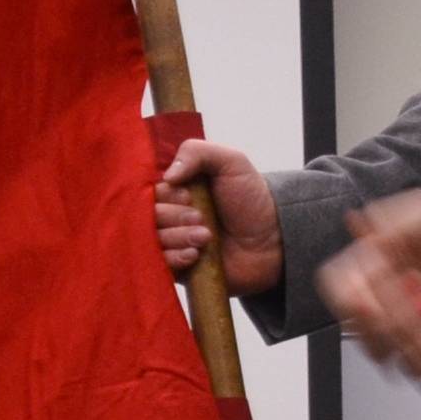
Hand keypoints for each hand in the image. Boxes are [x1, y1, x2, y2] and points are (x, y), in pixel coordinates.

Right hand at [153, 137, 282, 293]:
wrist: (273, 240)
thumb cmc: (251, 199)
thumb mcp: (231, 162)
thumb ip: (197, 152)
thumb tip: (167, 175)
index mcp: (177, 190)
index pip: (150, 192)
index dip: (166, 195)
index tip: (188, 196)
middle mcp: (170, 215)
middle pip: (147, 217)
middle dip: (174, 216)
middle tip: (202, 218)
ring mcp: (172, 242)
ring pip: (152, 241)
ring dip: (178, 237)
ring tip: (206, 237)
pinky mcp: (177, 267)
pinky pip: (159, 265)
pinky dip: (175, 258)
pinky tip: (195, 254)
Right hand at [325, 193, 420, 378]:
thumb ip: (398, 219)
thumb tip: (365, 228)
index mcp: (369, 269)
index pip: (336, 290)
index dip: (346, 298)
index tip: (370, 295)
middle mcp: (381, 303)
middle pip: (354, 329)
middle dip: (384, 316)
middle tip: (417, 290)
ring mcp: (405, 331)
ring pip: (381, 354)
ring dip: (406, 336)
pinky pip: (417, 370)